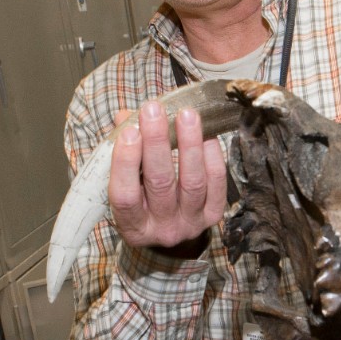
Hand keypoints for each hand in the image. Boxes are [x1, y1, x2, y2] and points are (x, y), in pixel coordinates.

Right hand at [108, 100, 228, 249]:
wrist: (171, 228)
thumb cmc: (142, 200)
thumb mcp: (125, 182)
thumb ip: (124, 152)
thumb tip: (127, 117)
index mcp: (133, 226)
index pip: (125, 196)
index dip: (126, 163)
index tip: (129, 132)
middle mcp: (162, 229)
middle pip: (160, 183)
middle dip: (157, 142)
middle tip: (153, 110)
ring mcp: (191, 223)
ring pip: (193, 182)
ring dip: (189, 144)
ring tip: (186, 115)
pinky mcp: (213, 214)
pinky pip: (216, 182)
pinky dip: (212, 155)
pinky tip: (206, 132)